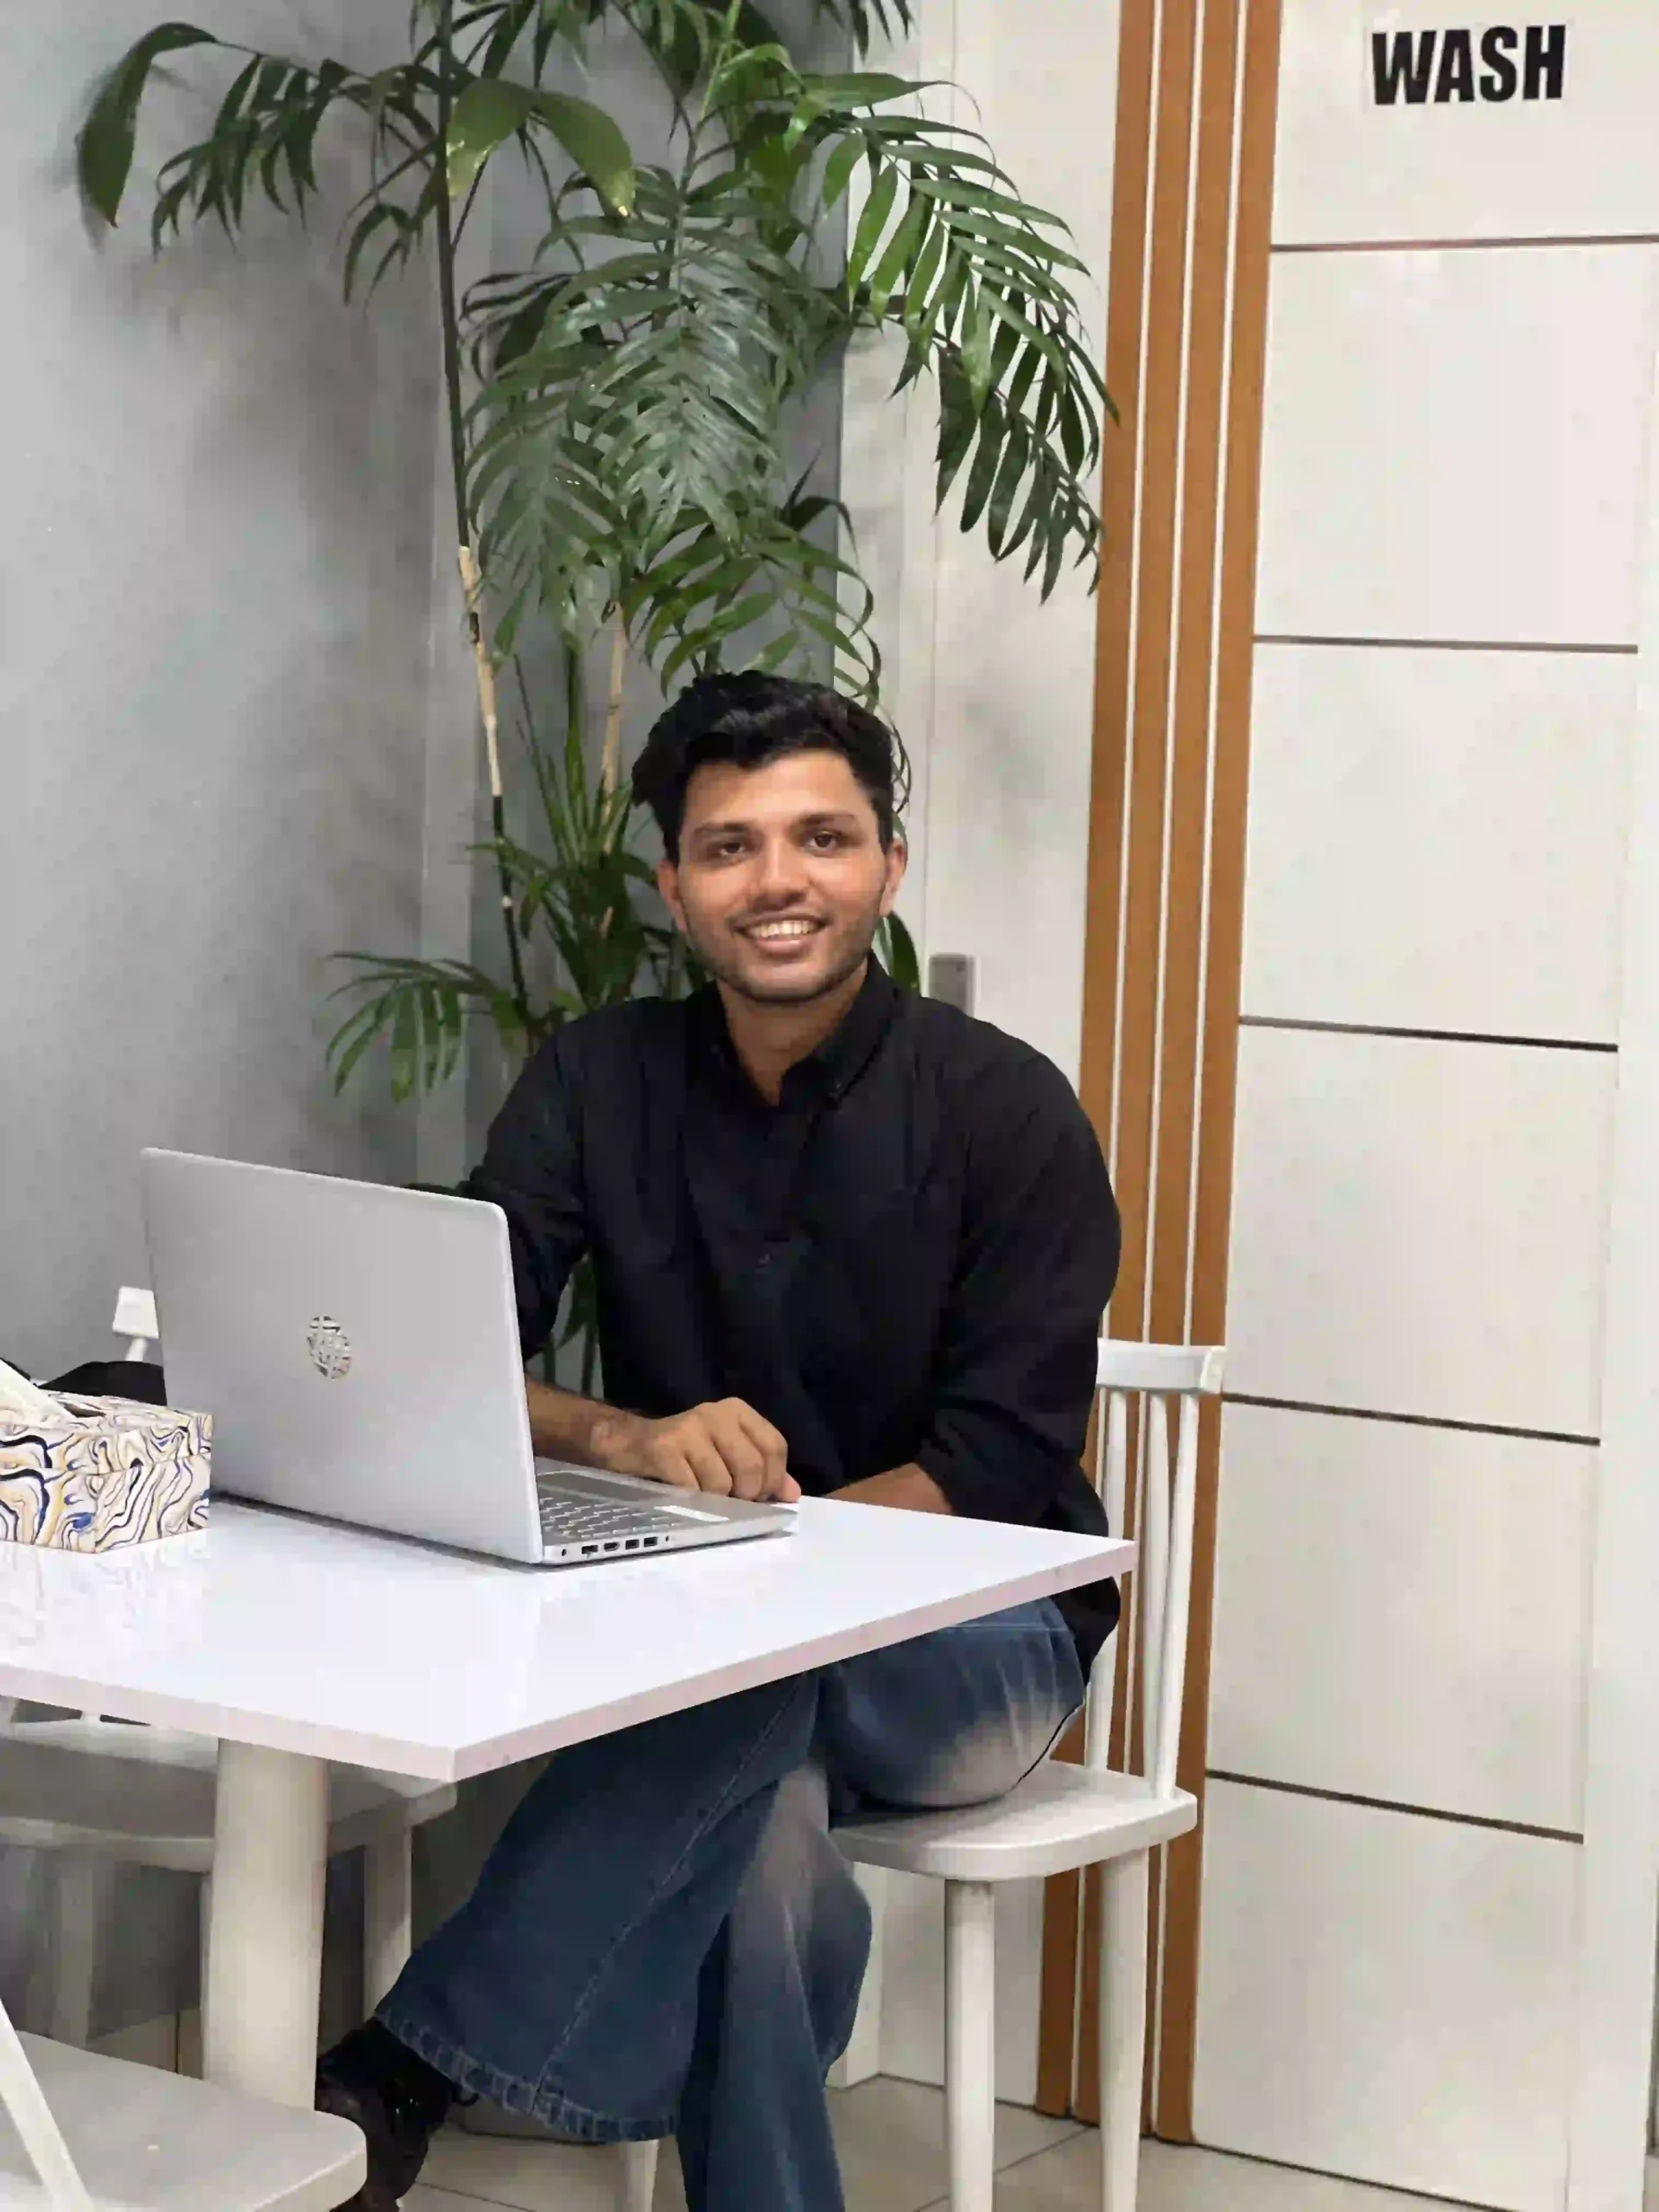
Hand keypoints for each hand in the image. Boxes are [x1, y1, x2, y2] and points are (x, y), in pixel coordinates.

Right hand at [598, 1399, 799, 1502]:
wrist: (631, 1444)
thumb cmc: (687, 1452)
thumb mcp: (729, 1453)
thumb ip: (763, 1470)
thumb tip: (792, 1494)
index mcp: (737, 1411)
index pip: (774, 1446)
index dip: (773, 1479)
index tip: (760, 1495)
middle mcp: (714, 1414)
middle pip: (751, 1466)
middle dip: (746, 1494)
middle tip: (732, 1500)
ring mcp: (688, 1430)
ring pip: (722, 1483)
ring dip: (715, 1500)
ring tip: (702, 1492)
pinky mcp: (664, 1450)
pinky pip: (693, 1489)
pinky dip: (692, 1499)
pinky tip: (683, 1491)